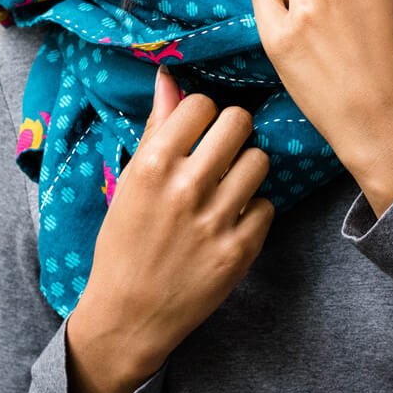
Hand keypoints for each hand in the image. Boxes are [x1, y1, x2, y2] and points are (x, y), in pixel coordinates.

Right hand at [65, 67, 274, 392]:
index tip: (198, 130)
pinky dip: (254, 211)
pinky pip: (268, 206)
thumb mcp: (129, 183)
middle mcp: (186, 188)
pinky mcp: (240, 251)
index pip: (201, 104)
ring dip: (247, 169)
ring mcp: (216, 221)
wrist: (129, 315)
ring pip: (260, 161)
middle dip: (233, 132)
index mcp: (153, 166)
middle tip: (222, 151)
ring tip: (229, 186)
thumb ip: (156, 129)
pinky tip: (233, 221)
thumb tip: (169, 77)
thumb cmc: (124, 243)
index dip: (202, 114)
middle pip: (238, 123)